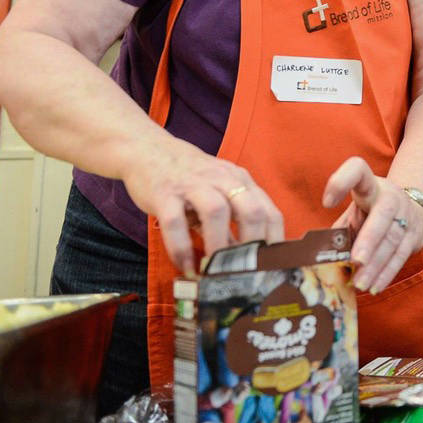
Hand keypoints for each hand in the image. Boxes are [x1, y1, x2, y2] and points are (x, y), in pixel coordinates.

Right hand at [121, 139, 283, 275]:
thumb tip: (247, 259)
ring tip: (216, 271)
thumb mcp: (218, 194)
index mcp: (240, 181)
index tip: (272, 267)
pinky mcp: (165, 193)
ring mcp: (193, 184)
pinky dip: (182, 248)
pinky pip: (175, 222)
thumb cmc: (189, 179)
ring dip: (219, 245)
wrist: (148, 150)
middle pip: (251, 209)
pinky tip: (186, 268)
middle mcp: (222, 179)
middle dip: (253, 244)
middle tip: (246, 272)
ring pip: (216, 212)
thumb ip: (233, 223)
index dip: (274, 242)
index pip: (269, 212)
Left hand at [322, 158, 422, 293]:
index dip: (342, 182)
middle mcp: (391, 197)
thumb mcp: (357, 210)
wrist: (414, 208)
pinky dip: (388, 273)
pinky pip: (402, 255)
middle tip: (354, 261)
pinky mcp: (416, 234)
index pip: (358, 171)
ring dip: (376, 265)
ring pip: (393, 240)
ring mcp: (407, 215)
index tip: (327, 202)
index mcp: (370, 186)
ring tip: (360, 283)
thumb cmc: (373, 212)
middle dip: (369, 239)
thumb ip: (341, 228)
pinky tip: (375, 286)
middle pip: (383, 214)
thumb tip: (318, 258)